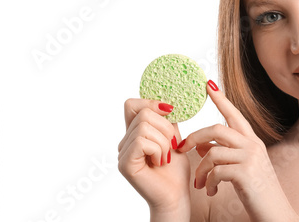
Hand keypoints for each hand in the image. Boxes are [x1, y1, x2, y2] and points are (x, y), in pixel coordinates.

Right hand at [117, 99, 189, 218]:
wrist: (176, 195)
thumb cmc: (176, 170)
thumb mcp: (174, 138)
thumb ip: (167, 121)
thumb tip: (167, 102)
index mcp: (135, 133)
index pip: (132, 104)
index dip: (151, 103)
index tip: (170, 113)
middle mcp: (125, 141)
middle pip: (143, 113)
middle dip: (165, 127)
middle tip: (172, 146)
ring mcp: (122, 152)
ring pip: (144, 127)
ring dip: (164, 141)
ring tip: (166, 156)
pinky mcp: (125, 163)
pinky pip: (142, 142)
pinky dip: (158, 149)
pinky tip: (160, 162)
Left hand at [177, 80, 298, 221]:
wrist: (276, 214)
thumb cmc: (257, 192)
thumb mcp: (241, 168)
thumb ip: (223, 153)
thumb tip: (200, 145)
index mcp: (252, 141)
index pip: (234, 114)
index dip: (221, 99)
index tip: (207, 84)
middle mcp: (253, 145)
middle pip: (216, 129)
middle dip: (194, 137)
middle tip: (181, 147)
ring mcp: (251, 158)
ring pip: (212, 152)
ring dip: (200, 170)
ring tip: (200, 184)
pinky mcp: (246, 174)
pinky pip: (216, 171)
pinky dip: (208, 182)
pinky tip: (211, 191)